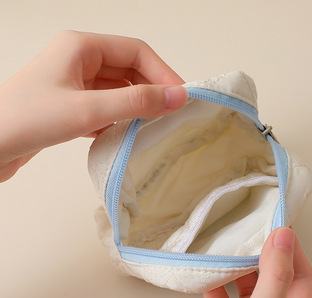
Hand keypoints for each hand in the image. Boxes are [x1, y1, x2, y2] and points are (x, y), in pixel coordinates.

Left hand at [0, 31, 186, 181]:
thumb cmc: (29, 120)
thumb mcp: (89, 110)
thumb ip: (136, 103)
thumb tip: (178, 97)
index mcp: (82, 47)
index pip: (136, 52)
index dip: (163, 73)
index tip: (181, 98)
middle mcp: (79, 61)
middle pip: (129, 70)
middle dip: (151, 91)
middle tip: (171, 115)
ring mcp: (74, 84)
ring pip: (118, 91)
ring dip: (136, 107)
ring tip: (153, 127)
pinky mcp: (70, 107)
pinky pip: (106, 108)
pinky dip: (119, 120)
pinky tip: (125, 135)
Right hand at [172, 227, 311, 297]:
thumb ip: (274, 279)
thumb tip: (283, 238)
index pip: (302, 278)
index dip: (292, 251)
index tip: (277, 225)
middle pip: (274, 282)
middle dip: (263, 257)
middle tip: (249, 233)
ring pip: (247, 291)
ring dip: (238, 271)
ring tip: (229, 249)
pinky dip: (214, 288)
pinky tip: (207, 275)